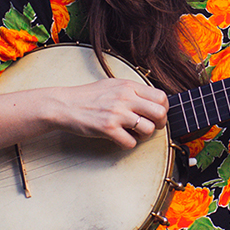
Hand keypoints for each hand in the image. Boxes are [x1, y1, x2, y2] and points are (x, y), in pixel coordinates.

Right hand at [44, 78, 168, 149]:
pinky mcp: (108, 129)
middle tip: (150, 127)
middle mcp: (125, 98)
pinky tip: (120, 139)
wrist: (65, 105)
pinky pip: (130, 143)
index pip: (161, 97)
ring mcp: (117, 113)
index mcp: (128, 86)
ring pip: (148, 129)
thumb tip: (153, 100)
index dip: (164, 109)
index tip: (156, 115)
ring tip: (133, 133)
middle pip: (159, 113)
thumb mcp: (113, 85)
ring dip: (143, 136)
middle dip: (159, 124)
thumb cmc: (89, 96)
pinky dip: (128, 144)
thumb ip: (133, 91)